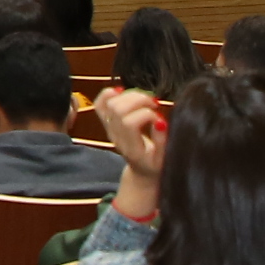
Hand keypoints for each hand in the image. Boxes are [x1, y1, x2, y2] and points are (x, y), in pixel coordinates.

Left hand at [96, 87, 167, 216]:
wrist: (142, 171)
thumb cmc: (155, 165)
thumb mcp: (164, 159)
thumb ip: (162, 142)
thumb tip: (160, 123)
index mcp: (131, 147)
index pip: (130, 123)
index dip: (148, 115)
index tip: (160, 120)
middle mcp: (116, 137)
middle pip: (118, 108)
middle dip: (139, 100)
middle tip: (155, 105)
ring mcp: (110, 128)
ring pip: (110, 103)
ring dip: (130, 94)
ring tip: (146, 100)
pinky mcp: (108, 122)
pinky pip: (100, 104)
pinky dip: (109, 93)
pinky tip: (124, 92)